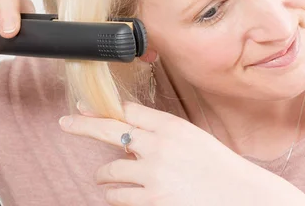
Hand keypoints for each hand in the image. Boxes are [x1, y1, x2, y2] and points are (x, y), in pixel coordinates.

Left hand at [59, 101, 296, 205]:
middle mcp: (158, 144)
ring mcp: (152, 172)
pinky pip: (117, 196)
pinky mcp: (151, 198)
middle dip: (83, 126)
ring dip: (103, 176)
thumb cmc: (216, 166)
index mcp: (169, 125)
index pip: (127, 111)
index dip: (103, 109)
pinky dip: (114, 195)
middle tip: (65, 123)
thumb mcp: (191, 137)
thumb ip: (161, 132)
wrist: (239, 194)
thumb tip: (130, 137)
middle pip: (109, 130)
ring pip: (108, 170)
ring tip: (104, 178)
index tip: (84, 107)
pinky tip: (118, 194)